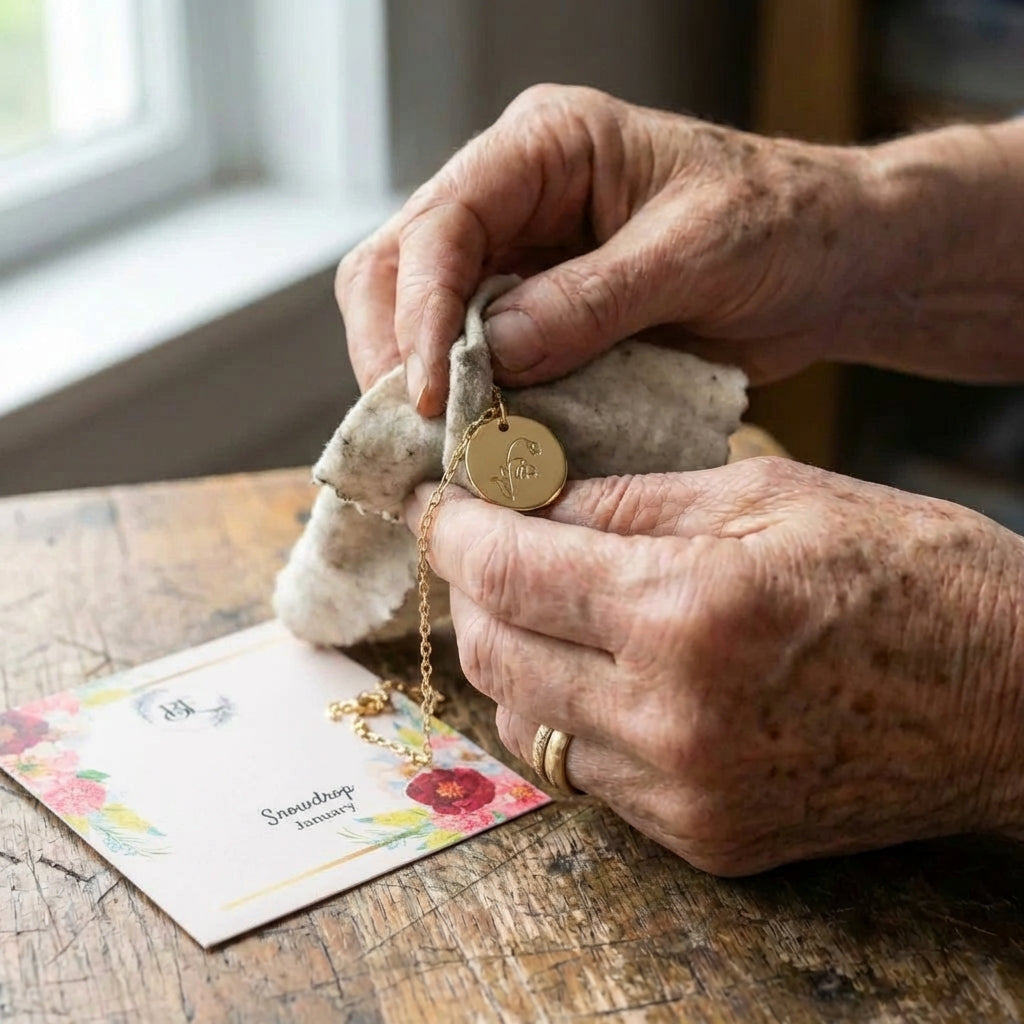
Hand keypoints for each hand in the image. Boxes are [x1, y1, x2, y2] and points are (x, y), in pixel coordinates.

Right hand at [338, 85, 875, 414]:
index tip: (426, 392)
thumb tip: (492, 353)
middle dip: (397, 352)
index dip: (420, 310)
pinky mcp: (537, 317)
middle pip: (400, 267)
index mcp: (546, 147)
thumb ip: (593, 300)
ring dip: (422, 384)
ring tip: (443, 446)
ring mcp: (519, 260)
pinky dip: (469, 404)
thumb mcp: (696, 252)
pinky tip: (481, 441)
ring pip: (420, 319)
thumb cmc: (782, 225)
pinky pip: (474, 360)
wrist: (827, 265)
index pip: (442, 222)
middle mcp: (514, 198)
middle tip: (418, 431)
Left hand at [407, 459, 1023, 874]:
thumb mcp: (768, 496)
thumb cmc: (909, 573)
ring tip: (540, 602)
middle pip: (494, 654)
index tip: (436, 502)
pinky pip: (585, 773)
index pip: (508, 570)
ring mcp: (685, 793)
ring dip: (511, 655)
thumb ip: (630, 501)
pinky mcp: (704, 838)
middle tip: (485, 543)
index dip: (455, 529)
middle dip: (471, 589)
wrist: (1013, 700)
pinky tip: (598, 667)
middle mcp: (671, 717)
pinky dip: (566, 712)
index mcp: (688, 611)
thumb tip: (531, 498)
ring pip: (526, 722)